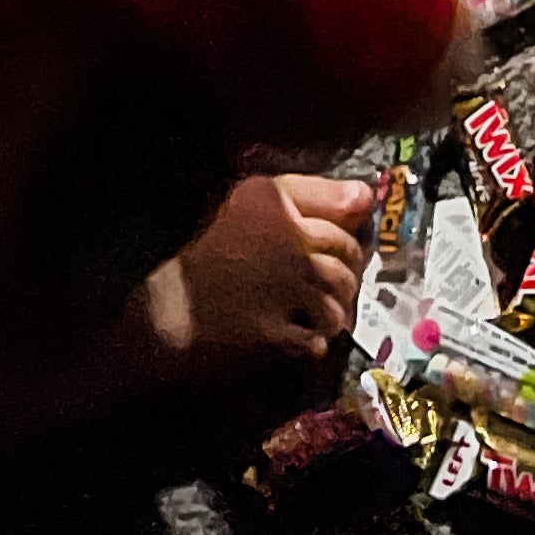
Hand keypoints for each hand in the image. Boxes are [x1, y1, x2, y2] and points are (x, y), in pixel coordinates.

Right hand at [146, 170, 373, 368]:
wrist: (166, 289)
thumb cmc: (203, 235)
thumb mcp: (254, 195)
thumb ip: (313, 191)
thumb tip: (367, 196)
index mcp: (290, 214)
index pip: (346, 227)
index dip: (350, 239)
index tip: (344, 250)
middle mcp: (296, 253)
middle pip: (345, 267)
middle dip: (347, 276)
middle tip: (337, 282)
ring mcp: (285, 295)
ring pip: (334, 306)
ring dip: (333, 311)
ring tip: (321, 312)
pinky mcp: (270, 331)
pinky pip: (311, 342)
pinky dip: (314, 342)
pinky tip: (306, 337)